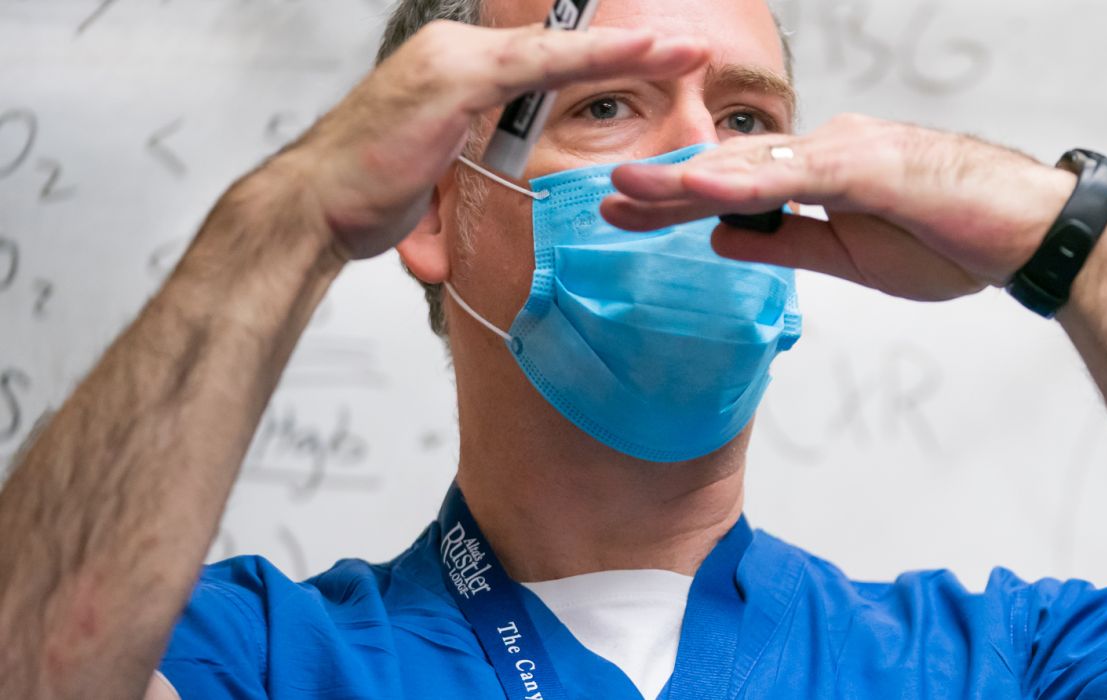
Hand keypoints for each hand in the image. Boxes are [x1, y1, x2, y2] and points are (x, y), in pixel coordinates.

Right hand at [268, 21, 707, 258]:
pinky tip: (638, 53)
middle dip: (626, 47)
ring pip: (557, 48)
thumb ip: (477, 149)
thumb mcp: (438, 167)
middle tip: (688, 48)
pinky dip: (593, 57)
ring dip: (627, 49)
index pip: (543, 56)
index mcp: (454, 67)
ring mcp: (453, 60)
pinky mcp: (454, 79)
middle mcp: (454, 51)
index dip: (600, 56)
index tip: (654, 58)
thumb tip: (510, 163)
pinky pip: (540, 64)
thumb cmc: (368, 194)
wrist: (313, 207)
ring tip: (683, 51)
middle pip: (558, 43)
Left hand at [599, 114, 1079, 301]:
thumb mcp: (852, 256)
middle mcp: (830, 150)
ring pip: (755, 162)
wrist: (1031, 233)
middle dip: (666, 184)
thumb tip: (723, 239)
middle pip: (733, 166)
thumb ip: (787, 243)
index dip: (678, 198)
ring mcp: (850, 153)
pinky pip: (799, 174)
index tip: (624, 212)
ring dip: (691, 176)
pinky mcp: (875, 166)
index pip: (737, 185)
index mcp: (825, 173)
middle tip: (602, 198)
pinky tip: (704, 189)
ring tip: (632, 189)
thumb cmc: (956, 239)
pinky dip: (749, 181)